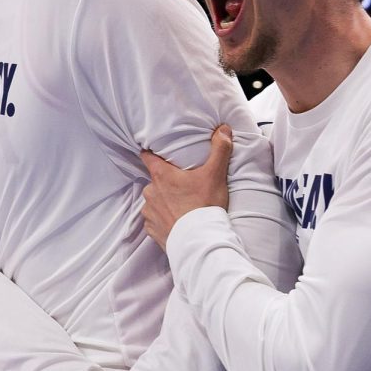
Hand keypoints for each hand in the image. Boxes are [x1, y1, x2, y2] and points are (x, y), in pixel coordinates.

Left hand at [141, 125, 232, 249]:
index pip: (147, 156)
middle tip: (182, 186)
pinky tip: (177, 222)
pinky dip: (163, 219)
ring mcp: (149, 212)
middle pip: (154, 180)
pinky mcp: (152, 229)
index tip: (156, 153)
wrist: (200, 242)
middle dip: (165, 182)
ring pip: (154, 201)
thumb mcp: (215, 175)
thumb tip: (223, 128)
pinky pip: (154, 220)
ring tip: (182, 207)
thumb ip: (219, 150)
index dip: (150, 153)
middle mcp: (150, 191)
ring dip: (164, 201)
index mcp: (161, 175)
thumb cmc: (205, 206)